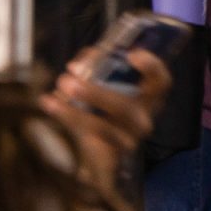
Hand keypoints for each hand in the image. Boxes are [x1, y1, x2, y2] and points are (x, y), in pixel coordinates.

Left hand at [40, 47, 171, 187]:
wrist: (110, 157)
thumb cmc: (111, 111)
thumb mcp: (112, 87)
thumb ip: (102, 68)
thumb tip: (83, 58)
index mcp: (150, 98)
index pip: (161, 82)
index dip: (151, 66)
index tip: (131, 54)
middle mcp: (143, 118)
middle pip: (124, 108)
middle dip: (95, 93)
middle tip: (67, 79)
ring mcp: (127, 139)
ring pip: (100, 127)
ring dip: (73, 110)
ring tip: (56, 91)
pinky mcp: (109, 153)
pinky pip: (87, 136)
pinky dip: (66, 117)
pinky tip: (49, 102)